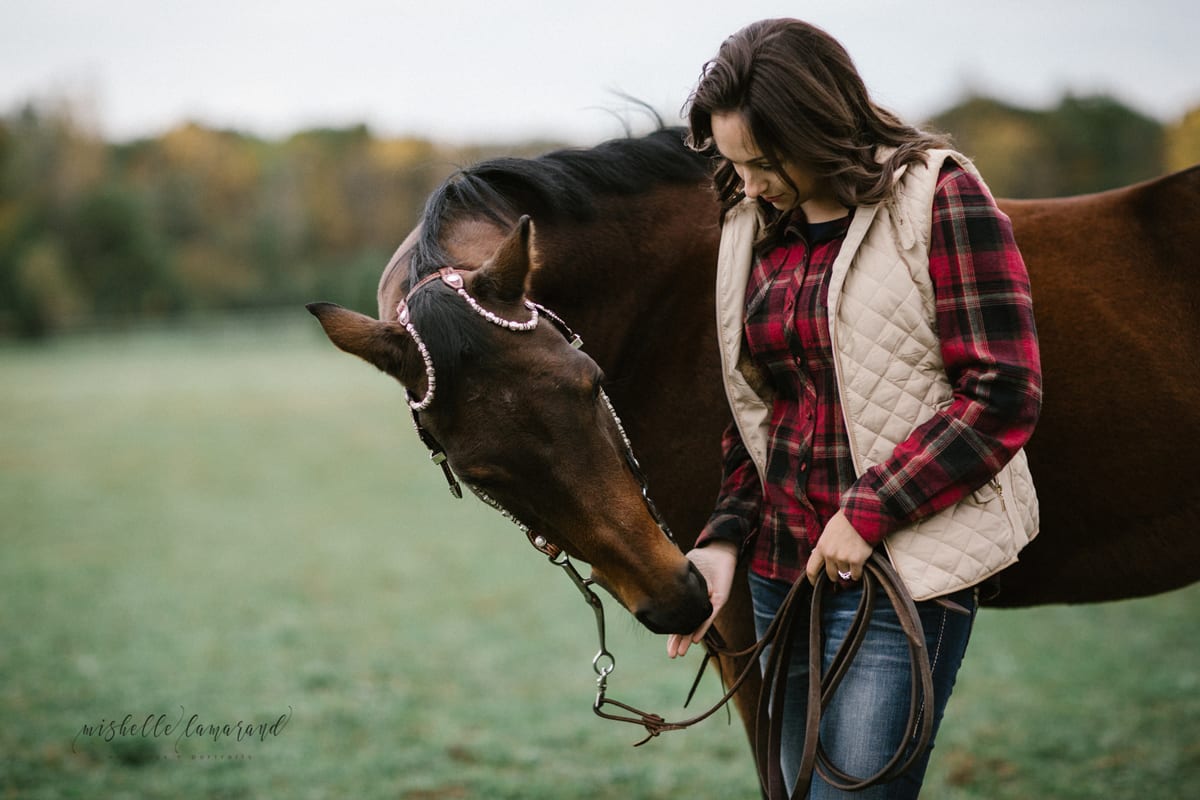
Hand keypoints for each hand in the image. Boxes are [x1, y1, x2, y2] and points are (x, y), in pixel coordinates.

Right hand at [666, 541, 738, 658]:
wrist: (718, 551)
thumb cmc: (700, 559)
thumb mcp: (679, 571)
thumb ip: (670, 582)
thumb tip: (650, 587)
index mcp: (688, 600)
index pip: (678, 619)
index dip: (671, 633)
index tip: (664, 645)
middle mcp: (699, 606)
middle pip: (687, 627)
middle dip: (678, 642)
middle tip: (671, 656)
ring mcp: (709, 604)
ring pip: (697, 625)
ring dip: (687, 639)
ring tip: (680, 653)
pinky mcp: (720, 599)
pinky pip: (709, 615)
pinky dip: (702, 626)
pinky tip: (694, 638)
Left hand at [805, 510, 873, 585]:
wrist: (861, 516)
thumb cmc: (844, 522)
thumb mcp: (828, 533)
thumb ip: (824, 546)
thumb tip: (819, 557)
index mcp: (821, 547)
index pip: (811, 569)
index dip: (813, 579)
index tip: (815, 583)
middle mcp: (830, 555)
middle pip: (830, 574)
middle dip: (834, 575)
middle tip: (839, 570)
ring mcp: (843, 558)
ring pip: (844, 572)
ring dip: (848, 568)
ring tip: (853, 556)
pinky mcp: (856, 560)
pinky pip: (856, 574)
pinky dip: (858, 572)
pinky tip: (859, 564)